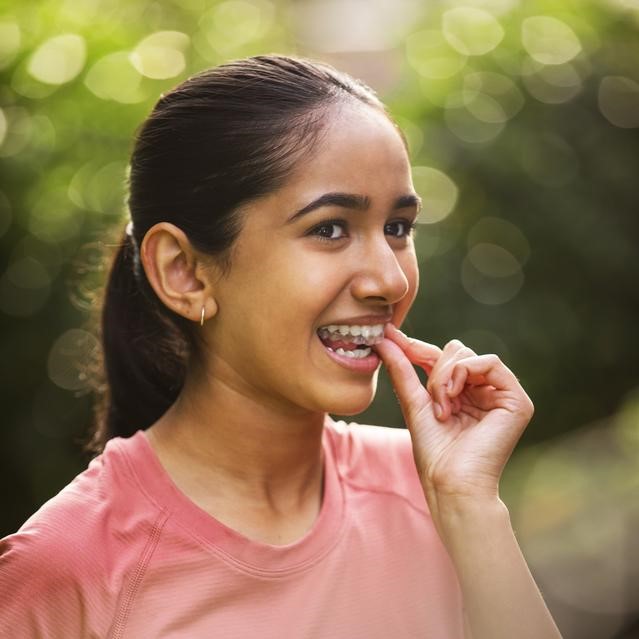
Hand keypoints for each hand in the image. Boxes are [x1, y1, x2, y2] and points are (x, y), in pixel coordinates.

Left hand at [375, 325, 534, 502]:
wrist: (450, 482)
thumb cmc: (433, 452)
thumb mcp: (413, 402)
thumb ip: (402, 369)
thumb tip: (384, 338)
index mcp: (463, 394)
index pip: (442, 358)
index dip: (418, 348)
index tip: (390, 338)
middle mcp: (483, 392)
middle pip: (456, 351)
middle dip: (435, 371)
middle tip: (431, 402)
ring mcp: (501, 396)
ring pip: (468, 355)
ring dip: (445, 377)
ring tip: (442, 407)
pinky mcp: (517, 401)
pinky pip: (490, 362)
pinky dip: (465, 373)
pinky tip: (454, 397)